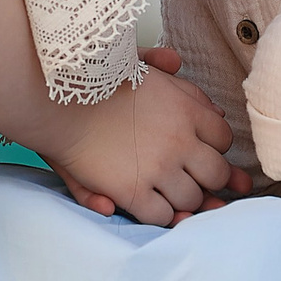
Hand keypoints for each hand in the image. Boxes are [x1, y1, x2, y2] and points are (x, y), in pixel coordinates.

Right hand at [38, 48, 247, 226]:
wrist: (56, 100)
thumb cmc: (93, 80)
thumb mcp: (137, 64)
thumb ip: (168, 73)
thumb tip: (195, 86)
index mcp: (187, 110)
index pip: (224, 138)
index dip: (215, 147)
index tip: (203, 150)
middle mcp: (180, 141)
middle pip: (217, 174)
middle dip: (211, 180)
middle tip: (199, 182)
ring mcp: (158, 169)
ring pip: (192, 199)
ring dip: (187, 200)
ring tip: (176, 196)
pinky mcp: (132, 192)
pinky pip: (161, 216)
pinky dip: (162, 215)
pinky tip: (153, 205)